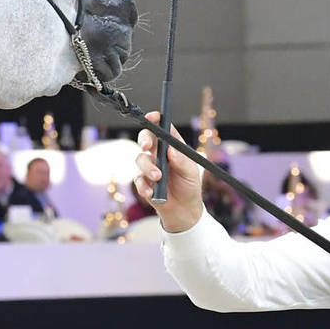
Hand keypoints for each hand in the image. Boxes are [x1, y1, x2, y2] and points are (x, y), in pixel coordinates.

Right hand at [133, 112, 203, 232]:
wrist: (183, 211)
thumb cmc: (190, 187)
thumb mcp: (191, 173)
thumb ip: (182, 162)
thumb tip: (171, 150)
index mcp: (172, 147)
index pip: (162, 129)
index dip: (156, 120)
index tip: (152, 117)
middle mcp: (159, 154)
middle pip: (146, 139)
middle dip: (144, 139)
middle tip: (147, 146)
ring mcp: (150, 168)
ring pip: (140, 159)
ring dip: (148, 167)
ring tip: (158, 177)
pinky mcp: (144, 182)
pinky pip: (138, 180)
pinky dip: (144, 186)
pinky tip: (152, 192)